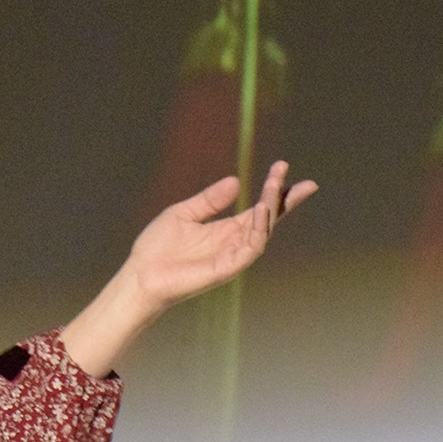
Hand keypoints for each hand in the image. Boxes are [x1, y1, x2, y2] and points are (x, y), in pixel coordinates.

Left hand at [126, 160, 317, 315]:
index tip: (284, 166)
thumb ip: (210, 200)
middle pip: (269, 219)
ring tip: (274, 184)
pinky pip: (250, 248)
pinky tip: (261, 209)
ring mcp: (232, 257)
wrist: (139, 276)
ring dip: (272, 207)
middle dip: (284, 199)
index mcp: (226, 230)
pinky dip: (259, 229)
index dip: (274, 190)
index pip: (259, 208)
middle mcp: (234, 243)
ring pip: (263, 231)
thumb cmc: (157, 249)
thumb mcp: (184, 214)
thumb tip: (236, 181)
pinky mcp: (227, 269)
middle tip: (302, 181)